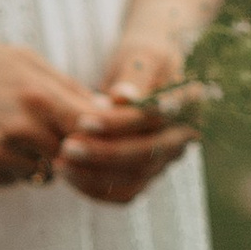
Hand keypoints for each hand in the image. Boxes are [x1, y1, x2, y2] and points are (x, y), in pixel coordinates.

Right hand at [0, 32, 100, 187]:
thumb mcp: (23, 59)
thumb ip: (66, 87)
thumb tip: (106, 111)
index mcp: (35, 95)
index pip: (92, 128)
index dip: (101, 131)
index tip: (97, 127)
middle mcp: (18, 130)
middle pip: (72, 155)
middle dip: (71, 147)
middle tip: (53, 128)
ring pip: (44, 173)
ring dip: (41, 159)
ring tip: (15, 130)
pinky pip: (14, 181)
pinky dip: (13, 168)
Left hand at [57, 30, 203, 206]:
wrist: (145, 71)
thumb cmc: (141, 58)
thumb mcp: (140, 57)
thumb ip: (134, 76)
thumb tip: (122, 97)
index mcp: (189, 104)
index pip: (154, 120)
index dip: (119, 124)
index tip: (83, 121)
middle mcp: (183, 135)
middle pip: (147, 155)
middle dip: (104, 155)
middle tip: (67, 148)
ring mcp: (167, 158)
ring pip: (135, 179)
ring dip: (95, 176)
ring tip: (60, 163)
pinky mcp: (148, 173)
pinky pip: (124, 192)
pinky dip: (95, 188)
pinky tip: (68, 175)